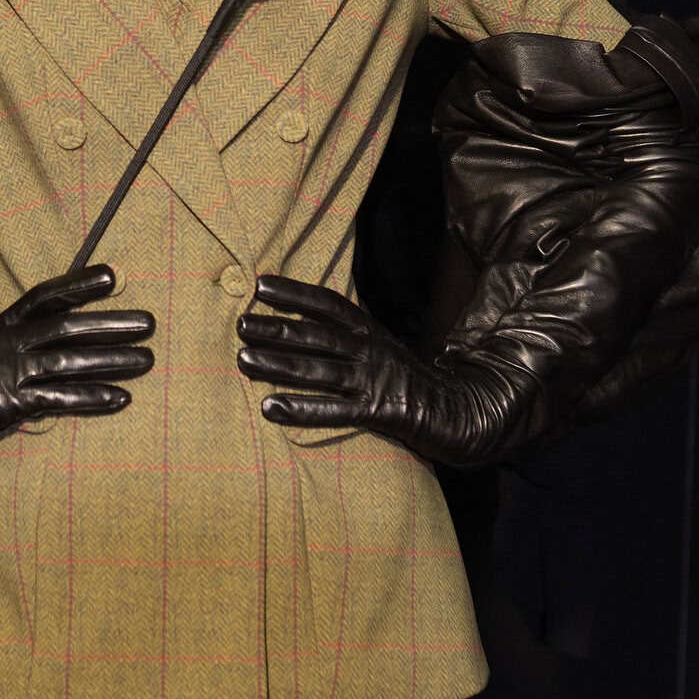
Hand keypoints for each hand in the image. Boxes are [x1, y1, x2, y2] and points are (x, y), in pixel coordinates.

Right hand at [0, 264, 154, 483]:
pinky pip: (55, 399)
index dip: (78, 284)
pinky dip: (90, 398)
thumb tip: (62, 340)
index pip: (44, 296)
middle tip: (149, 322)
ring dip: (111, 360)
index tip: (112, 276)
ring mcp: (3, 373)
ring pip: (67, 361)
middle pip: (65, 326)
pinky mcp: (2, 406)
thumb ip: (20, 347)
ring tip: (147, 360)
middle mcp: (4, 343)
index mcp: (1, 327)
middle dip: (110, 323)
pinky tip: (119, 400)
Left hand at [237, 274, 526, 467]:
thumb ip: (347, 335)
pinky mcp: (378, 412)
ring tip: (243, 360)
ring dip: (278, 365)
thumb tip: (302, 322)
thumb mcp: (379, 346)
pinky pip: (333, 411)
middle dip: (276, 329)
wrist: (458, 410)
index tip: (260, 286)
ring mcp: (373, 380)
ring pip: (318, 370)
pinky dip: (301, 409)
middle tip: (240, 324)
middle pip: (316, 336)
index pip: (327, 305)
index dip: (294, 294)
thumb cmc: (406, 378)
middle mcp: (369, 350)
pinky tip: (270, 408)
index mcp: (368, 330)